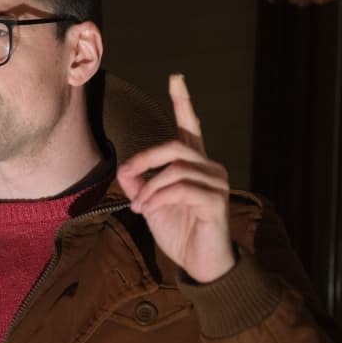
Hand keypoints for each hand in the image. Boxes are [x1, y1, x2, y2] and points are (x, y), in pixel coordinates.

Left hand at [116, 74, 233, 282]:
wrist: (200, 265)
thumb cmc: (178, 232)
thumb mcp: (150, 204)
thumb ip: (137, 184)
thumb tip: (124, 169)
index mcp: (194, 165)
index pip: (190, 127)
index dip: (183, 102)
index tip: (176, 77)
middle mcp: (209, 168)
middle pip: (174, 146)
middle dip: (144, 159)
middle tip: (126, 175)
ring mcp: (216, 183)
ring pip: (174, 170)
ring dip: (149, 188)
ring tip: (139, 207)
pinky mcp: (216, 200)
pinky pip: (180, 188)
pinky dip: (158, 198)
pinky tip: (149, 211)